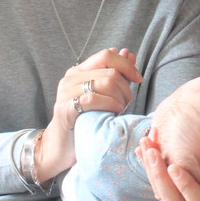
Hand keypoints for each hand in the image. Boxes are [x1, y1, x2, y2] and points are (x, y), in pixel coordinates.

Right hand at [37, 48, 142, 181]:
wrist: (61, 148)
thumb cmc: (86, 121)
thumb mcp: (103, 95)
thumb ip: (115, 74)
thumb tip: (129, 53)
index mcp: (79, 71)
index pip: (106, 55)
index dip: (126, 65)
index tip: (138, 79)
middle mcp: (70, 78)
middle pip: (110, 71)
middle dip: (126, 88)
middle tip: (126, 103)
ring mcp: (66, 92)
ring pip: (105, 83)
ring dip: (120, 98)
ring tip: (119, 110)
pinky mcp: (65, 108)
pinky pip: (94, 99)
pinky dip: (110, 104)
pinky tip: (113, 113)